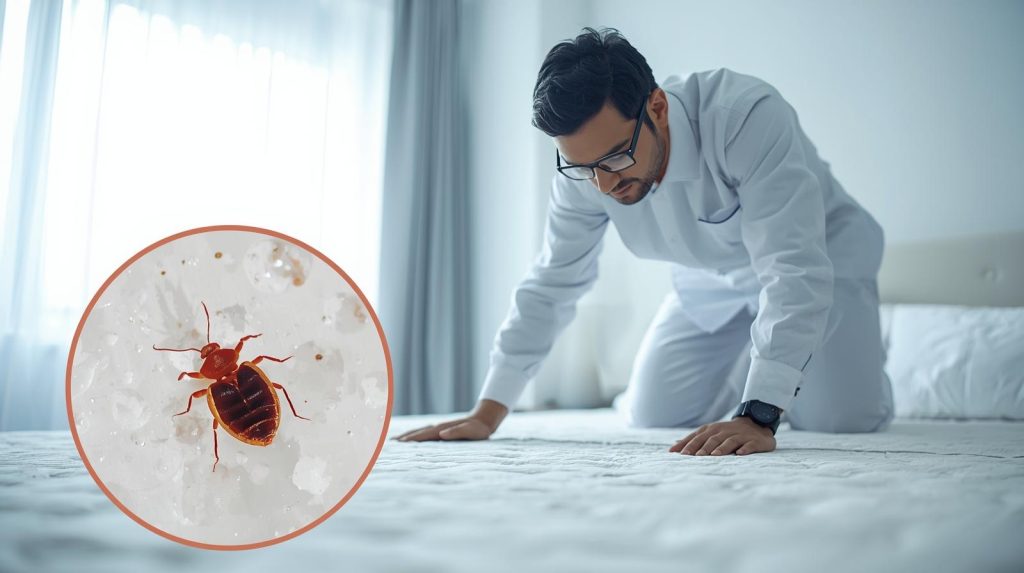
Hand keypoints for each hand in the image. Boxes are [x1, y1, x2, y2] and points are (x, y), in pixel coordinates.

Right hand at [392, 399, 507, 441]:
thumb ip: (456, 432)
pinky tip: (412, 439)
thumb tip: (441, 434)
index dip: (411, 439)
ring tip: (395, 440)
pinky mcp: (441, 431)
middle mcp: (438, 427)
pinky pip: (425, 433)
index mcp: (442, 429)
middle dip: (404, 437)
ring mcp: (439, 428)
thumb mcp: (470, 431)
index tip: (399, 443)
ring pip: (420, 431)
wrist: (483, 420)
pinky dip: (416, 435)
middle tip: (390, 443)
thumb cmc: (478, 429)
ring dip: (408, 436)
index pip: (424, 435)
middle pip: (418, 432)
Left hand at [669, 416, 775, 455]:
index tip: (679, 453)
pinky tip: (740, 453)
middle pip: (712, 439)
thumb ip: (694, 439)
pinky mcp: (753, 441)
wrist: (756, 424)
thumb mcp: (711, 432)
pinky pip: (749, 445)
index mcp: (713, 429)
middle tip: (695, 456)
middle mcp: (725, 431)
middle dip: (703, 447)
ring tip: (714, 455)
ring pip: (729, 441)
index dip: (689, 444)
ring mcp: (740, 435)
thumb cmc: (728, 432)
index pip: (699, 436)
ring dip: (722, 448)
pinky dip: (745, 449)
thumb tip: (675, 445)